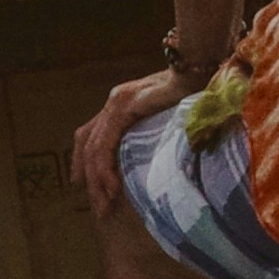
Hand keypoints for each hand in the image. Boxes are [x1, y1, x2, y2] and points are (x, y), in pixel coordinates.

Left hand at [69, 67, 191, 214]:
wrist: (197, 71)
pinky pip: (106, 143)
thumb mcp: (164, 119)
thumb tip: (150, 161)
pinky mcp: (123, 107)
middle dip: (89, 178)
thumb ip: (150, 134)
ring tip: (106, 204)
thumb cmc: (190, 95)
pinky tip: (111, 186)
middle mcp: (113, 102)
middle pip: (87, 144)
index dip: (82, 160)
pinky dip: (105, 167)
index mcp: (119, 104)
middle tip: (99, 207)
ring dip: (98, 180)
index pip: (90, 134)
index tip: (82, 185)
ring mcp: (115, 103)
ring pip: (94, 148)